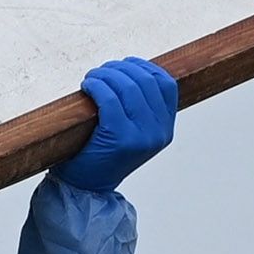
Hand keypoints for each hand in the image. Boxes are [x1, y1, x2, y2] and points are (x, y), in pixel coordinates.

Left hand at [54, 55, 177, 191]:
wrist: (87, 188)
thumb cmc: (103, 155)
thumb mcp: (133, 133)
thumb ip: (140, 109)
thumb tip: (132, 70)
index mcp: (165, 129)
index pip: (166, 85)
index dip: (145, 67)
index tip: (125, 65)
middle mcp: (158, 132)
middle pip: (145, 81)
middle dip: (120, 69)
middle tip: (101, 71)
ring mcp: (141, 136)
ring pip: (127, 87)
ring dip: (106, 74)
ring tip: (92, 78)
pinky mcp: (119, 138)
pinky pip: (109, 99)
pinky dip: (97, 86)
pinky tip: (88, 86)